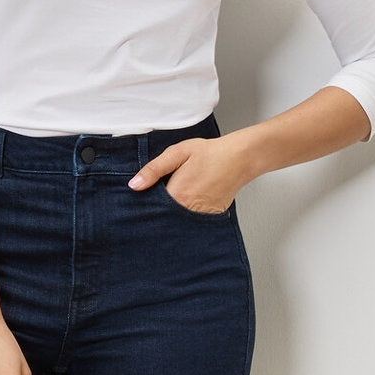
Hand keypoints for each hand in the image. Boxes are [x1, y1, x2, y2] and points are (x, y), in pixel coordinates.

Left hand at [129, 133, 253, 213]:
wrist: (239, 158)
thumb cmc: (210, 153)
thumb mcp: (177, 153)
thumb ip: (153, 170)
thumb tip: (134, 185)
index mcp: (177, 196)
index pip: (151, 209)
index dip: (146, 203)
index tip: (143, 198)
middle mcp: (188, 211)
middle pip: (164, 217)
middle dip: (158, 210)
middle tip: (163, 195)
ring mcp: (201, 217)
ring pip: (178, 221)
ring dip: (173, 213)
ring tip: (182, 193)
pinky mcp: (210, 218)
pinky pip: (192, 221)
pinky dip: (187, 214)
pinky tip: (190, 200)